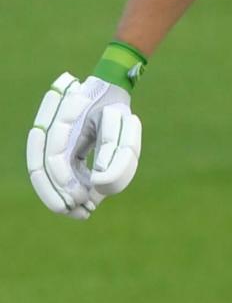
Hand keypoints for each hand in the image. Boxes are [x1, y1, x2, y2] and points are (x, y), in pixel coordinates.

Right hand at [27, 73, 142, 218]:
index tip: (82, 198)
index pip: (54, 159)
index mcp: (60, 119)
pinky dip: (67, 186)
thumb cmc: (113, 104)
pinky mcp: (59, 148)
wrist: (106, 90)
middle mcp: (49, 130)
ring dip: (60, 195)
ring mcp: (49, 139)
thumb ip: (112, 146)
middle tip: (79, 212)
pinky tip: (83, 200)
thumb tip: (101, 181)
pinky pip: (56, 170)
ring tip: (81, 212)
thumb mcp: (118, 120)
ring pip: (44, 173)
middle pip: (42, 170)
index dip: (65, 182)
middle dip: (58, 195)